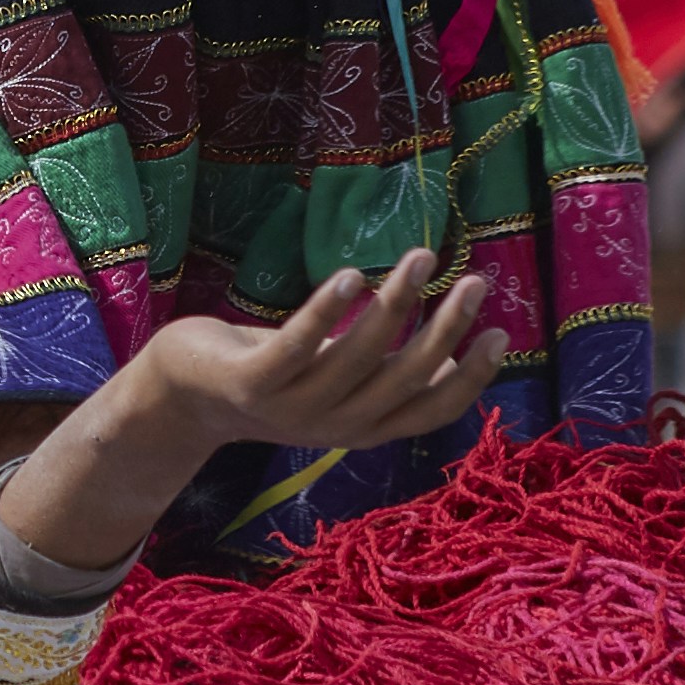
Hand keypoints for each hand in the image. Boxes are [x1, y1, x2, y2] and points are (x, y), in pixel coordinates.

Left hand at [0, 250, 512, 571]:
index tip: (501, 332)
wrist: (183, 394)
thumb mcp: (337, 378)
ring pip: (356, 357)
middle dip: (444, 330)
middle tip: (476, 282)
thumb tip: (455, 358)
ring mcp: (291, 407)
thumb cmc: (274, 374)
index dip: (469, 378)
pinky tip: (353, 273)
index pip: (429, 411)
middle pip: (401, 381)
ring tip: (421, 257)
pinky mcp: (252, 382)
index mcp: (361, 427)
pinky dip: (327, 310)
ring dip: (394, 304)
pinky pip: (298, 344)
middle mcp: (332, 425)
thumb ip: (387, 373)